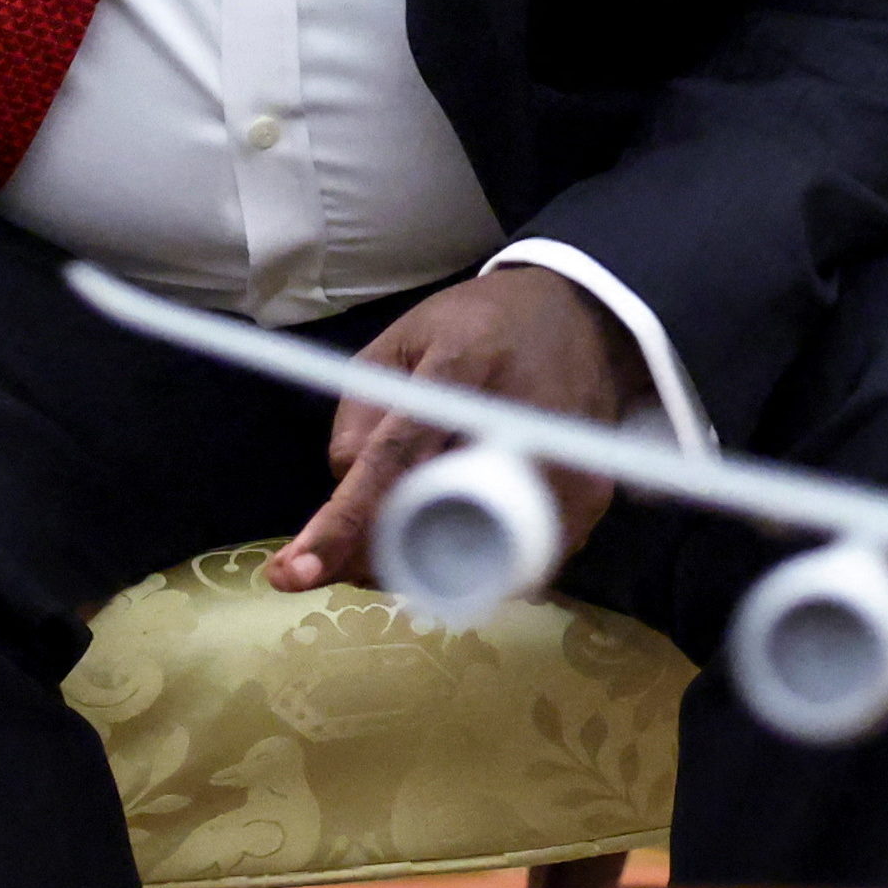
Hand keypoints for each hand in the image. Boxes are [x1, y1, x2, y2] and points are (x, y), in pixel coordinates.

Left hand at [268, 267, 650, 594]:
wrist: (584, 315)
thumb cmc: (479, 325)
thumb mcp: (399, 344)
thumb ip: (359, 416)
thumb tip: (346, 496)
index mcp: (463, 367)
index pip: (394, 457)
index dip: (345, 520)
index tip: (296, 573)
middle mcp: (520, 419)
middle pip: (434, 520)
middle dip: (377, 556)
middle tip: (342, 560)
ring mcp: (565, 463)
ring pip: (476, 554)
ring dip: (424, 564)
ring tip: (397, 544)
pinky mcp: (590, 495)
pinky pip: (520, 560)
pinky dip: (477, 563)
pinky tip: (451, 543)